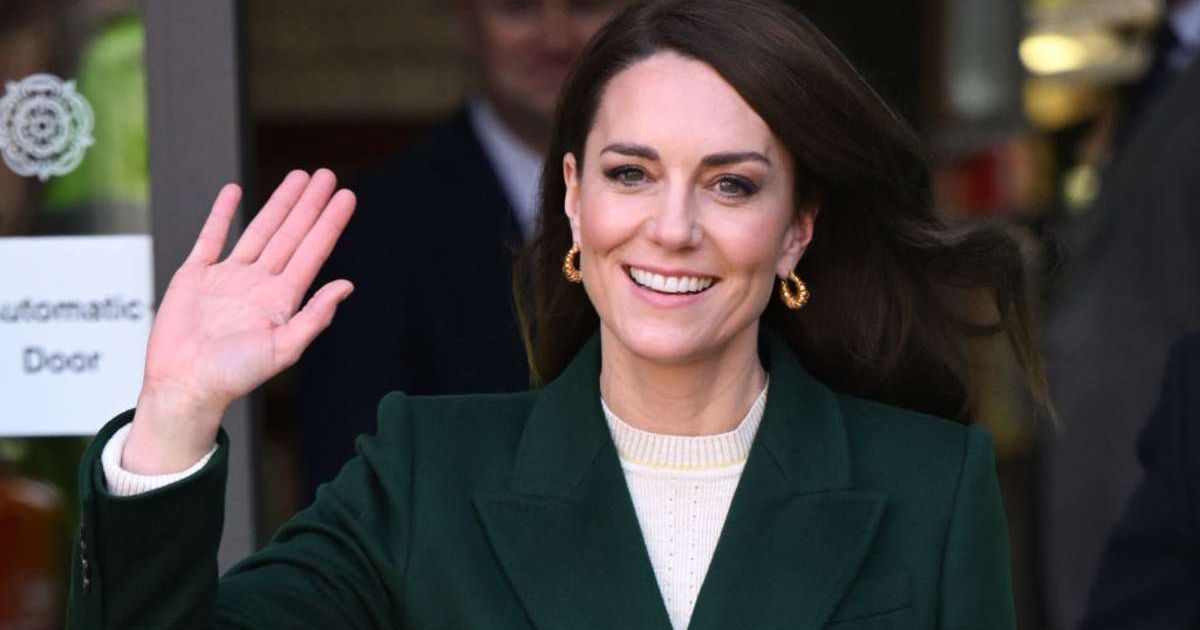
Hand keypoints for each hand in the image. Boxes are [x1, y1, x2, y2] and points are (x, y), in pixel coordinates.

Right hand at [124, 169, 354, 473]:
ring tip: (298, 178)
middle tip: (327, 175)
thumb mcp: (284, 349)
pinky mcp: (195, 275)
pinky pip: (211, 237)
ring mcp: (228, 276)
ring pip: (259, 230)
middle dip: (309, 204)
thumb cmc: (234, 375)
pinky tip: (234, 193)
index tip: (346, 197)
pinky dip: (222, 214)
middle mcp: (259, 283)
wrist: (185, 385)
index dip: (330, 223)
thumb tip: (347, 285)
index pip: (313, 251)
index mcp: (282, 299)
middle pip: (291, 234)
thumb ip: (315, 316)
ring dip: (279, 203)